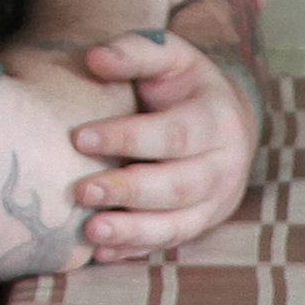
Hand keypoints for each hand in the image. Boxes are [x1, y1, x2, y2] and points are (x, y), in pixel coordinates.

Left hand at [67, 27, 254, 258]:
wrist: (225, 119)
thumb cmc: (183, 85)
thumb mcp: (169, 56)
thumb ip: (134, 52)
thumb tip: (94, 58)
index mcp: (217, 118)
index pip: (174, 133)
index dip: (128, 138)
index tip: (79, 138)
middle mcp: (225, 164)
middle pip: (179, 185)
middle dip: (129, 190)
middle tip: (81, 191)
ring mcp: (217, 200)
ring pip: (179, 224)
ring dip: (134, 231)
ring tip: (90, 231)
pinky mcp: (202, 223)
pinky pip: (170, 242)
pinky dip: (136, 250)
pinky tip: (101, 252)